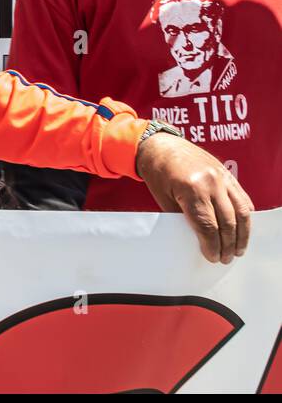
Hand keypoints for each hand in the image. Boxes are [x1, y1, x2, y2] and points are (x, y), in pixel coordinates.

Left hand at [136, 132, 251, 263]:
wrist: (158, 144)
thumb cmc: (157, 172)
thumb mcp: (163, 199)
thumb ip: (182, 218)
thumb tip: (198, 240)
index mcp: (192, 189)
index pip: (208, 226)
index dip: (212, 245)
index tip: (213, 257)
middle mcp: (211, 182)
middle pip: (227, 222)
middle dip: (228, 244)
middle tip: (225, 258)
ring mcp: (221, 176)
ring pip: (241, 211)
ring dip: (242, 233)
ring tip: (238, 249)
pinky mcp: (226, 172)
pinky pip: (241, 197)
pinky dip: (245, 215)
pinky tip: (242, 228)